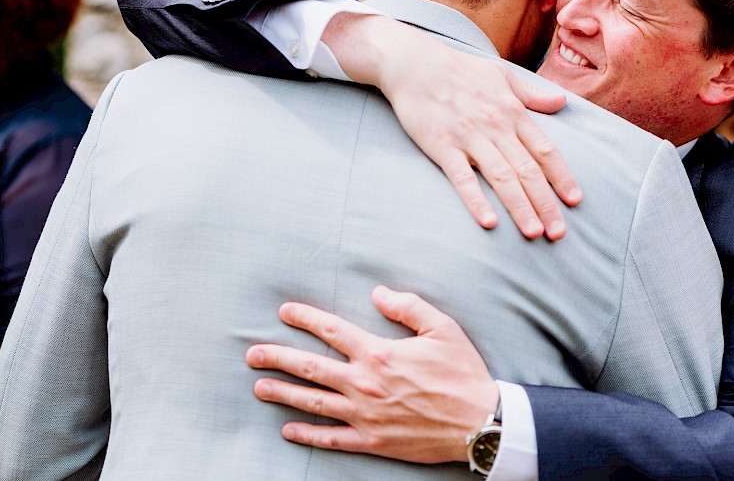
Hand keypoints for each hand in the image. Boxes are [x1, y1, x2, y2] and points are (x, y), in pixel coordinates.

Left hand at [245, 285, 498, 463]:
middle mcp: (365, 384)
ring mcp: (365, 415)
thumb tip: (378, 292)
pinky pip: (331, 438)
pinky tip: (288, 429)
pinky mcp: (372, 441)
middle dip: (277, 358)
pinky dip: (307, 434)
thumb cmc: (463, 374)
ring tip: (259, 386)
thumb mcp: (443, 328)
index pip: (332, 331)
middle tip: (252, 354)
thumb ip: (408, 306)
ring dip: (283, 393)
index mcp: (379, 353)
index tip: (284, 311)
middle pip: (310, 367)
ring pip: (313, 402)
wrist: (481, 424)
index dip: (305, 318)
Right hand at [325, 14, 581, 239]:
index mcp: (512, 111)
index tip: (575, 201)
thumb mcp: (501, 74)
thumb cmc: (459, 68)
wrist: (413, 62)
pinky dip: (477, 199)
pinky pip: (462, 178)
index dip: (562, 177)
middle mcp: (495, 126)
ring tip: (533, 233)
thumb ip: (532, 94)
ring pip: (501, 177)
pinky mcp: (441, 146)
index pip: (545, 150)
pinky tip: (489, 221)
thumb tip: (562, 104)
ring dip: (519, 206)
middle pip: (528, 170)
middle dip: (546, 204)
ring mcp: (468, 137)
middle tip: (559, 234)